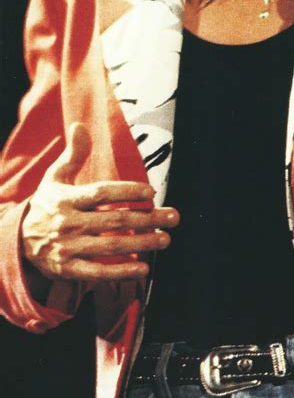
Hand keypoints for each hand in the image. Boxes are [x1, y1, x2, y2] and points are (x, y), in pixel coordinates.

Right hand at [21, 123, 178, 281]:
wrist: (17, 239)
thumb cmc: (46, 203)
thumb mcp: (55, 176)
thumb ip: (73, 154)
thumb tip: (79, 125)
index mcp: (67, 199)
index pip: (102, 193)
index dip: (127, 192)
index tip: (151, 192)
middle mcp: (69, 223)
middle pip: (114, 220)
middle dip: (147, 218)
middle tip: (173, 217)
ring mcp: (69, 248)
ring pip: (111, 246)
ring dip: (142, 243)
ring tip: (165, 239)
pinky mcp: (69, 269)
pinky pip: (98, 272)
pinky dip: (121, 272)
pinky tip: (143, 269)